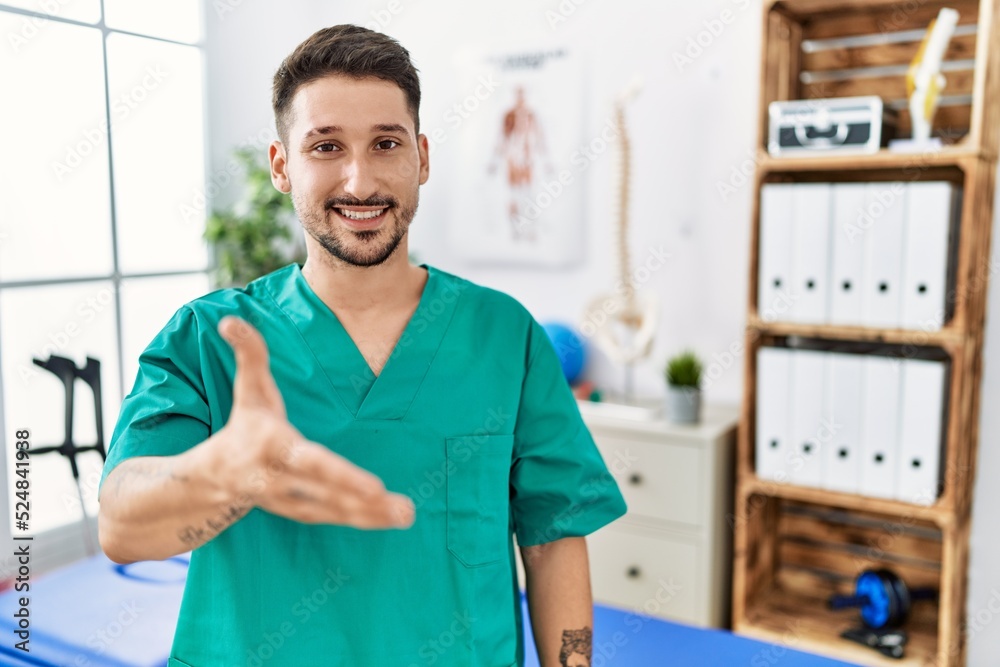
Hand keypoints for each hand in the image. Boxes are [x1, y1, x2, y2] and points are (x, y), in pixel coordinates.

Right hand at [215, 316, 414, 529]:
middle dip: (366, 503)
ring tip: (407, 515)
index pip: (310, 463)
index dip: (341, 476)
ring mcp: (289, 500)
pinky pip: (333, 518)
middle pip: (328, 494)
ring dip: (372, 516)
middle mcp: (280, 479)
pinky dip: (362, 520)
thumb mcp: (247, 389)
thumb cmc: (244, 425)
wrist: (212, 478)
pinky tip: (391, 518)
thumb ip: (249, 353)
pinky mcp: (298, 511)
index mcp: (273, 447)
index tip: (374, 487)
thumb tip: (231, 320)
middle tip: (405, 509)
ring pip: (334, 511)